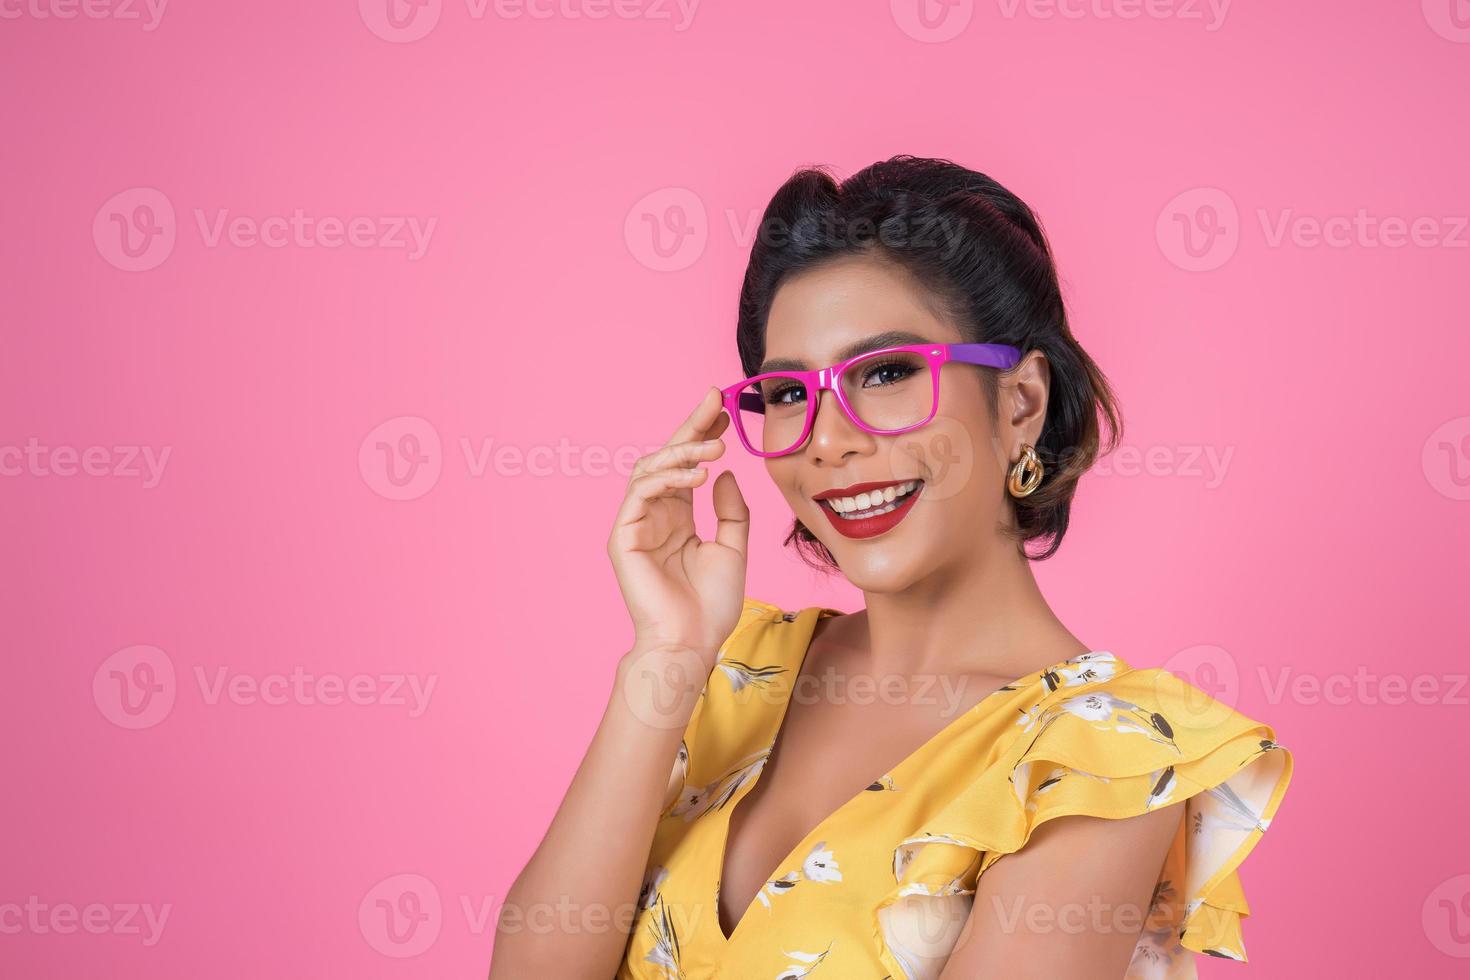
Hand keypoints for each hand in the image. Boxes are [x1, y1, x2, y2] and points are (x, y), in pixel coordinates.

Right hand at [607, 385, 749, 666]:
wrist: (692, 643)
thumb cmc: (711, 605)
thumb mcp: (733, 549)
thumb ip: (731, 511)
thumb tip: (724, 473)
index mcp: (677, 518)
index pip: (687, 466)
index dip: (702, 435)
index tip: (724, 408)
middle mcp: (654, 516)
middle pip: (666, 458)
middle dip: (690, 427)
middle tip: (715, 401)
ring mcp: (635, 525)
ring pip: (650, 470)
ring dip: (683, 452)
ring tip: (715, 447)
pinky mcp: (623, 537)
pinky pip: (640, 494)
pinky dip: (667, 479)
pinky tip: (697, 476)